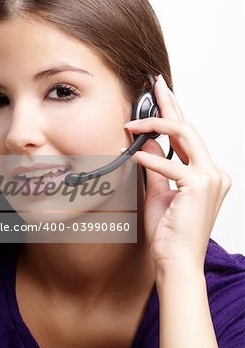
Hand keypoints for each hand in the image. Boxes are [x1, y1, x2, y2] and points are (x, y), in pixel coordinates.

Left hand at [124, 75, 231, 271]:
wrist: (175, 262)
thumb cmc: (168, 232)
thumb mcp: (158, 191)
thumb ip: (155, 166)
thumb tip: (146, 143)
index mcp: (206, 174)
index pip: (188, 137)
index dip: (175, 112)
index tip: (162, 93)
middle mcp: (213, 173)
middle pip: (189, 129)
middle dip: (170, 104)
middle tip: (155, 85)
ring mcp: (210, 178)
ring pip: (186, 135)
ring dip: (156, 125)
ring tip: (132, 124)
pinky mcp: (199, 187)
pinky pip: (172, 164)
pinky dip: (151, 159)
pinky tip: (135, 154)